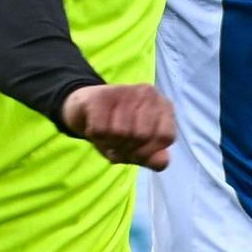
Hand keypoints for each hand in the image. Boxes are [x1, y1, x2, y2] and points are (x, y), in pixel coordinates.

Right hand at [60, 83, 176, 169]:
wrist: (86, 109)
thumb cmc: (118, 131)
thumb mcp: (138, 149)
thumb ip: (153, 158)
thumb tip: (162, 162)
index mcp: (164, 107)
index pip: (165, 136)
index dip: (148, 152)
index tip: (136, 153)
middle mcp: (149, 93)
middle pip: (141, 135)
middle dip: (126, 148)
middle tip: (117, 144)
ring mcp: (126, 90)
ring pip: (120, 132)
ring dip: (109, 143)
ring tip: (107, 136)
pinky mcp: (101, 94)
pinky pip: (101, 129)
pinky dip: (95, 137)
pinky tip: (96, 128)